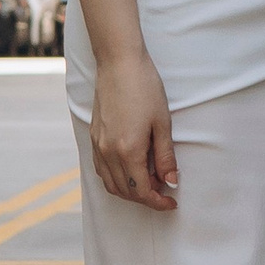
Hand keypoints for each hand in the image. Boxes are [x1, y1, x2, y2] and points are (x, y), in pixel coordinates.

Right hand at [89, 45, 178, 209]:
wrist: (119, 61)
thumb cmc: (145, 86)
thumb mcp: (162, 121)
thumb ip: (165, 155)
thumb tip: (170, 182)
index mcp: (128, 151)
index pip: (142, 191)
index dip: (158, 202)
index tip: (172, 202)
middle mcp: (108, 153)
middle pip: (126, 191)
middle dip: (146, 197)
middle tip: (164, 189)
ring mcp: (98, 145)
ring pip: (111, 184)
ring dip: (130, 190)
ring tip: (149, 180)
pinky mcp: (92, 137)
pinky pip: (101, 170)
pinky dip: (115, 179)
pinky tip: (129, 170)